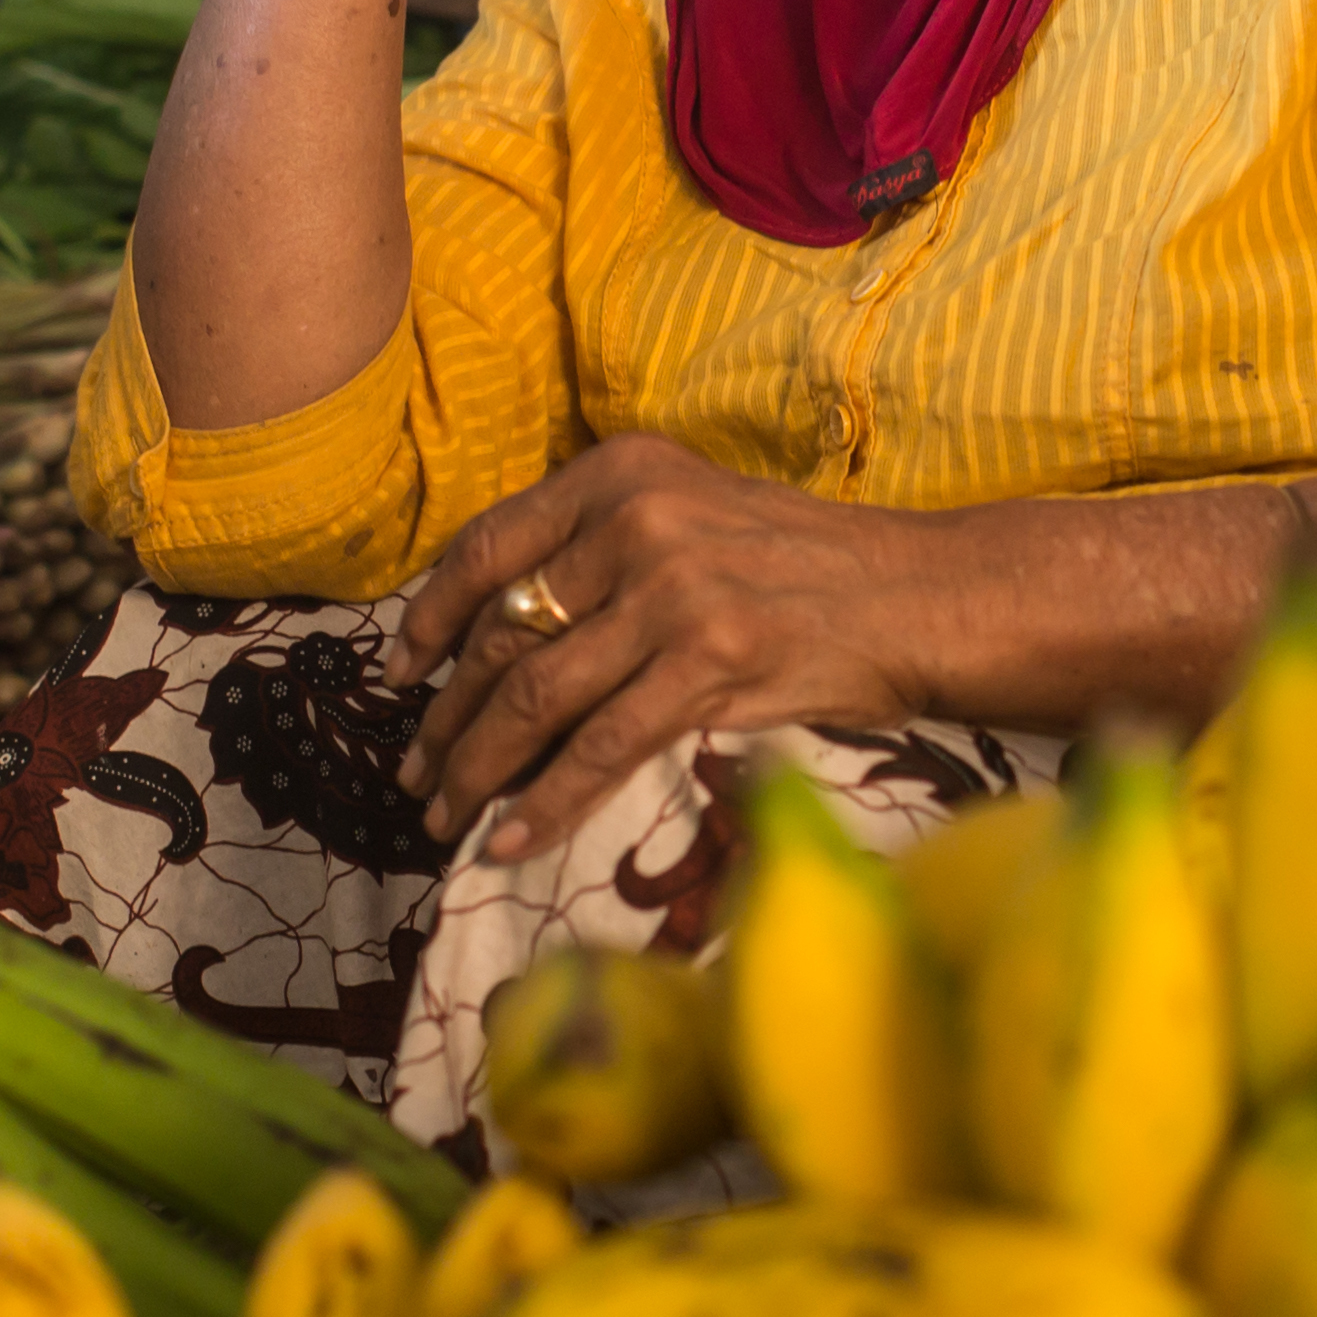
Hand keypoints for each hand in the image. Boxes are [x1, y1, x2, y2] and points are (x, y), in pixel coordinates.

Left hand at [395, 436, 956, 860]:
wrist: (919, 595)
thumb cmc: (804, 566)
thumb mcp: (693, 517)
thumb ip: (602, 552)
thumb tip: (494, 638)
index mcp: (622, 475)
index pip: (488, 547)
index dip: (429, 621)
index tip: (397, 677)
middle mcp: (638, 522)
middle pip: (505, 633)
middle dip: (448, 718)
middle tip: (417, 775)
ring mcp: (674, 593)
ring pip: (536, 696)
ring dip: (478, 769)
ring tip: (446, 818)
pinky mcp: (710, 664)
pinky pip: (600, 747)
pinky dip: (545, 803)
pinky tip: (510, 842)